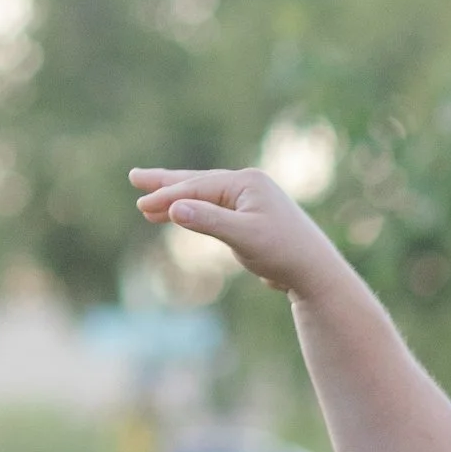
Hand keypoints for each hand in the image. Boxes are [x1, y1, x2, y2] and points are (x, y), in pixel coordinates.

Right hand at [129, 166, 342, 300]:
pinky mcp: (253, 216)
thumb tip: (175, 208)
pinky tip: (184, 214)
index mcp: (246, 183)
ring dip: (178, 197)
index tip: (142, 207)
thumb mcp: (244, 237)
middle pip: (198, 182)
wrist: (316, 272)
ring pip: (206, 194)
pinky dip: (196, 210)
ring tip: (150, 199)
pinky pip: (216, 208)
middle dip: (166, 184)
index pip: (198, 188)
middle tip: (135, 179)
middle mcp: (249, 184)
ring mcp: (251, 199)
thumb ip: (209, 221)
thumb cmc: (283, 253)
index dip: (168, 196)